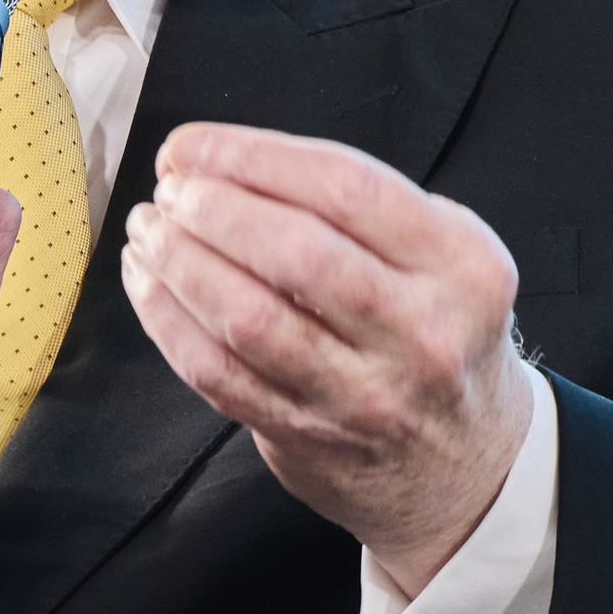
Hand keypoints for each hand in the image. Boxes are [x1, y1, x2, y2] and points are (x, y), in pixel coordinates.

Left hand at [121, 124, 530, 595]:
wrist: (465, 467)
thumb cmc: (434, 327)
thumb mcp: (444, 254)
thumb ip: (355, 203)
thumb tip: (218, 160)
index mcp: (462, 266)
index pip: (345, 189)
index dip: (253, 156)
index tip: (189, 145)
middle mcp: (422, 334)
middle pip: (295, 254)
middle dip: (213, 209)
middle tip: (170, 190)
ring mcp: (364, 396)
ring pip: (249, 318)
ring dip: (179, 262)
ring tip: (148, 228)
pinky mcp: (308, 439)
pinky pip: (218, 375)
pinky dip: (168, 320)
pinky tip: (147, 281)